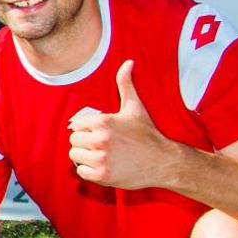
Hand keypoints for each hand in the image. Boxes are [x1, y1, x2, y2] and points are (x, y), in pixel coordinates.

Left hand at [67, 61, 175, 190]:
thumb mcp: (135, 107)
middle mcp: (100, 139)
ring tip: (104, 155)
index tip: (101, 133)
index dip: (87, 130)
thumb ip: (126, 84)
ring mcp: (101, 158)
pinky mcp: (102, 175)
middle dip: (85, 143)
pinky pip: (81, 172)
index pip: (76, 125)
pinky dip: (90, 172)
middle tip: (103, 146)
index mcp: (103, 121)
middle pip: (73, 141)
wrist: (164, 161)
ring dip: (86, 157)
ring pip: (75, 156)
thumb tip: (128, 62)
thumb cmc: (147, 134)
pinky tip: (105, 166)